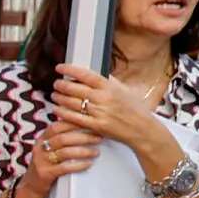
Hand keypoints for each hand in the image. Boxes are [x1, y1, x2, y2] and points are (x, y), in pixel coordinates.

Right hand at [20, 121, 97, 197]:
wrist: (30, 186)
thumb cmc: (45, 165)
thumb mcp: (48, 149)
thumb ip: (60, 139)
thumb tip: (83, 128)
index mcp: (42, 139)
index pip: (57, 126)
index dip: (74, 124)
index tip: (90, 123)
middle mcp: (40, 148)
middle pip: (63, 138)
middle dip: (84, 137)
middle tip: (98, 138)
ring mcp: (41, 161)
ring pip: (64, 152)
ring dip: (83, 151)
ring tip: (96, 152)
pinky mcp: (45, 173)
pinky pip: (64, 168)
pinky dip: (78, 165)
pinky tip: (88, 164)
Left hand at [54, 65, 174, 176]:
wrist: (143, 129)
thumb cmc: (136, 110)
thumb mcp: (125, 90)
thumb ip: (109, 82)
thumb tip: (93, 74)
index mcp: (111, 88)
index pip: (86, 75)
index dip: (70, 70)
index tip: (60, 68)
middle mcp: (104, 99)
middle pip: (75, 88)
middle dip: (61, 84)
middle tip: (56, 83)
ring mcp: (100, 112)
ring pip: (71, 103)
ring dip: (59, 98)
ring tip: (55, 95)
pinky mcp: (96, 126)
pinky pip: (74, 118)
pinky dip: (62, 112)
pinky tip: (57, 109)